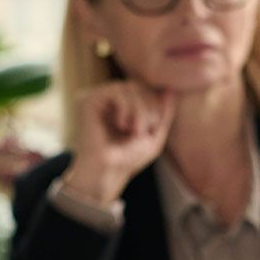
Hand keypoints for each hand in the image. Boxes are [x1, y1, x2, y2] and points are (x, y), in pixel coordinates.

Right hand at [60, 80, 175, 203]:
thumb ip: (164, 113)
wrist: (107, 173)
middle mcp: (106, 99)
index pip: (144, 90)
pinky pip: (117, 90)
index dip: (155, 105)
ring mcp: (97, 98)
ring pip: (129, 86)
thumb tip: (171, 90)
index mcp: (119, 105)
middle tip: (142, 131)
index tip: (153, 128)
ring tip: (134, 131)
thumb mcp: (154, 136)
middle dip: (149, 107)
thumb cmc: (128, 159)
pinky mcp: (88, 100)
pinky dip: (126, 107)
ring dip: (140, 110)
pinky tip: (122, 125)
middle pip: (138, 85)